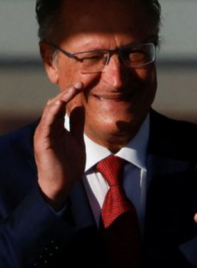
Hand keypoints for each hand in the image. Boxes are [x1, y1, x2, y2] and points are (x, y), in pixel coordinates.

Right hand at [34, 83, 85, 208]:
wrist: (61, 184)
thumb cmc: (67, 164)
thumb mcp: (77, 139)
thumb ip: (77, 123)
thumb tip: (79, 106)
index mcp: (56, 126)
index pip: (62, 106)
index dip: (71, 95)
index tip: (84, 85)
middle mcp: (48, 127)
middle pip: (55, 105)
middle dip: (67, 93)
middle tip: (81, 83)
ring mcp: (44, 133)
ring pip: (50, 111)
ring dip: (61, 99)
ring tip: (73, 90)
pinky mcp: (43, 141)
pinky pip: (47, 123)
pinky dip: (53, 112)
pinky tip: (60, 104)